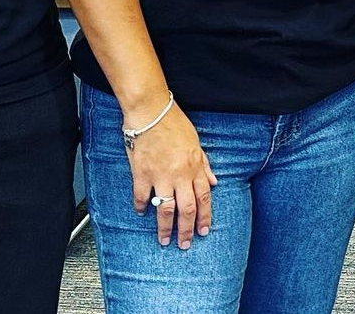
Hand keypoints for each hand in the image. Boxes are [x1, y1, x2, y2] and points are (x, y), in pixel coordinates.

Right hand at [126, 104, 216, 248]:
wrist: (151, 110)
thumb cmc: (173, 122)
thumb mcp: (196, 141)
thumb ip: (204, 165)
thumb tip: (214, 183)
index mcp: (194, 166)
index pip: (203, 198)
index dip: (204, 217)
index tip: (203, 231)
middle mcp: (179, 174)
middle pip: (186, 209)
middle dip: (186, 230)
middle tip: (184, 244)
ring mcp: (160, 175)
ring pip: (166, 209)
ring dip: (165, 228)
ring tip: (164, 240)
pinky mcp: (141, 173)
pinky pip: (141, 197)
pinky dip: (141, 208)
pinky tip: (141, 213)